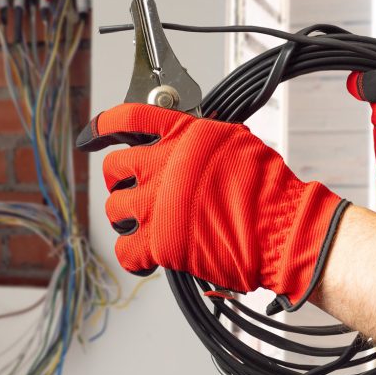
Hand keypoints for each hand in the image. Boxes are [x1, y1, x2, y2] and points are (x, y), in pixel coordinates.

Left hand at [76, 103, 348, 312]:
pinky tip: (150, 255)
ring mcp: (158, 204)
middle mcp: (164, 165)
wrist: (281, 228)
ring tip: (151, 225)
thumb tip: (183, 142)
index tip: (94, 135)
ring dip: (129, 218)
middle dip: (122, 181)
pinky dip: (135, 256)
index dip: (103, 126)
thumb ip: (199, 139)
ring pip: (115, 208)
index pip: (127, 118)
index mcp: (183, 135)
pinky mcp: (159, 241)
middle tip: (140, 193)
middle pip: (114, 167)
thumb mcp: (235, 141)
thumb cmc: (268, 190)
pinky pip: (126, 250)